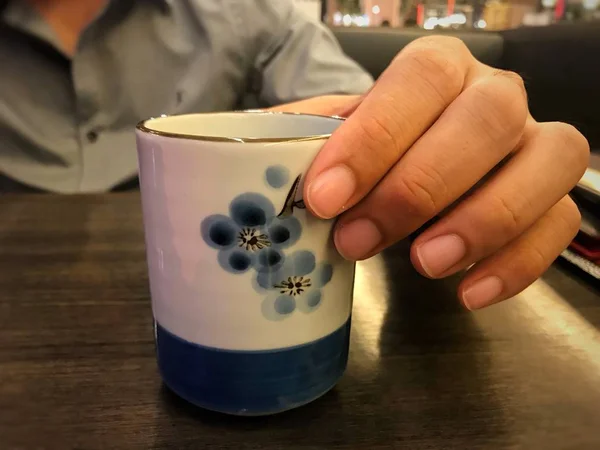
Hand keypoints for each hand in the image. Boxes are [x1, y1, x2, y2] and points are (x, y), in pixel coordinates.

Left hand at [269, 36, 588, 309]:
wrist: (420, 169)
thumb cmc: (376, 154)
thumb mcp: (336, 140)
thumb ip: (303, 143)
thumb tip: (256, 169)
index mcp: (438, 69)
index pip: (419, 80)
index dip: (375, 136)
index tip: (325, 197)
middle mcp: (497, 96)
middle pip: (486, 120)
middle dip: (418, 187)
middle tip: (359, 241)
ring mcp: (536, 143)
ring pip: (546, 163)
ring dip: (482, 220)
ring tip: (423, 264)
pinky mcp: (555, 197)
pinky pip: (559, 223)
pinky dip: (518, 262)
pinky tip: (468, 293)